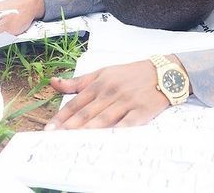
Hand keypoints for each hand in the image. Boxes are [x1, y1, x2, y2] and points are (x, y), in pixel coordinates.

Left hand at [47, 59, 174, 129]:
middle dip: (69, 127)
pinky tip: (107, 139)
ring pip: (103, 119)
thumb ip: (78, 81)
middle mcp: (110, 92)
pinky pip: (127, 124)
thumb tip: (53, 83)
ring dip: (87, 130)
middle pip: (86, 113)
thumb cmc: (131, 73)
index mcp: (100, 83)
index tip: (49, 128)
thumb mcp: (104, 72)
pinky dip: (117, 131)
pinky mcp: (141, 111)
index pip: (76, 102)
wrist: (164, 72)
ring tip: (73, 141)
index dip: (62, 116)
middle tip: (55, 139)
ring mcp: (126, 102)